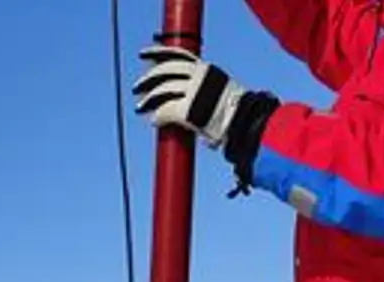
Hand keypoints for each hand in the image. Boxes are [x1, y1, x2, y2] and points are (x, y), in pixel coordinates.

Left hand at [131, 45, 247, 146]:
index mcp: (206, 69)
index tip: (144, 55)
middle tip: (136, 87)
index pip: (178, 54)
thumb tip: (186, 96)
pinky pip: (166, 110)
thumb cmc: (236, 114)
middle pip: (166, 70)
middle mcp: (199, 75)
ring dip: (148, 99)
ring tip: (139, 108)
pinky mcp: (188, 110)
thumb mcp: (220, 91)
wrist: (247, 126)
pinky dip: (158, 116)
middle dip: (149, 78)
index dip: (158, 53)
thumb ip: (204, 88)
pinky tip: (154, 121)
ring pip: (163, 90)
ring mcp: (193, 92)